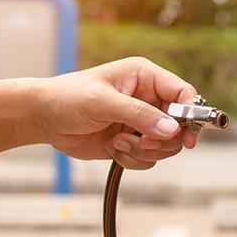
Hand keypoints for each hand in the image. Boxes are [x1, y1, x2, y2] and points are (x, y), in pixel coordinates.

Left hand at [37, 57, 199, 169]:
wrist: (44, 119)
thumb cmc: (69, 98)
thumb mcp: (103, 102)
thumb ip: (139, 114)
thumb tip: (172, 129)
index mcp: (146, 77)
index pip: (183, 94)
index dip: (191, 114)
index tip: (189, 136)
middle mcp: (148, 98)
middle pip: (180, 126)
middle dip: (162, 139)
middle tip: (143, 142)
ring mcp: (141, 122)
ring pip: (166, 145)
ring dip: (144, 150)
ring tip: (119, 143)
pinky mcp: (132, 142)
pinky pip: (149, 158)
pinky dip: (133, 159)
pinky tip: (113, 148)